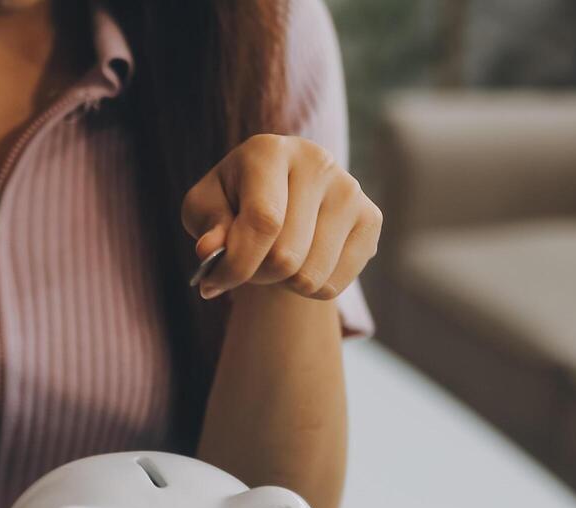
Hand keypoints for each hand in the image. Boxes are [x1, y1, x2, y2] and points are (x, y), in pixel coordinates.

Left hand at [181, 134, 380, 300]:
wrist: (279, 196)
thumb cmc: (233, 202)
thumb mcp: (205, 208)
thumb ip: (207, 226)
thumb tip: (211, 249)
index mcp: (270, 150)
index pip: (263, 221)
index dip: (237, 264)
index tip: (214, 282)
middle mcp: (317, 162)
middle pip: (287, 256)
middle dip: (257, 275)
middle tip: (248, 263)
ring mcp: (349, 190)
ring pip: (311, 276)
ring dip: (284, 284)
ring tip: (275, 259)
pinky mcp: (370, 218)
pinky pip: (334, 284)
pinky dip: (310, 289)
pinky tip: (303, 260)